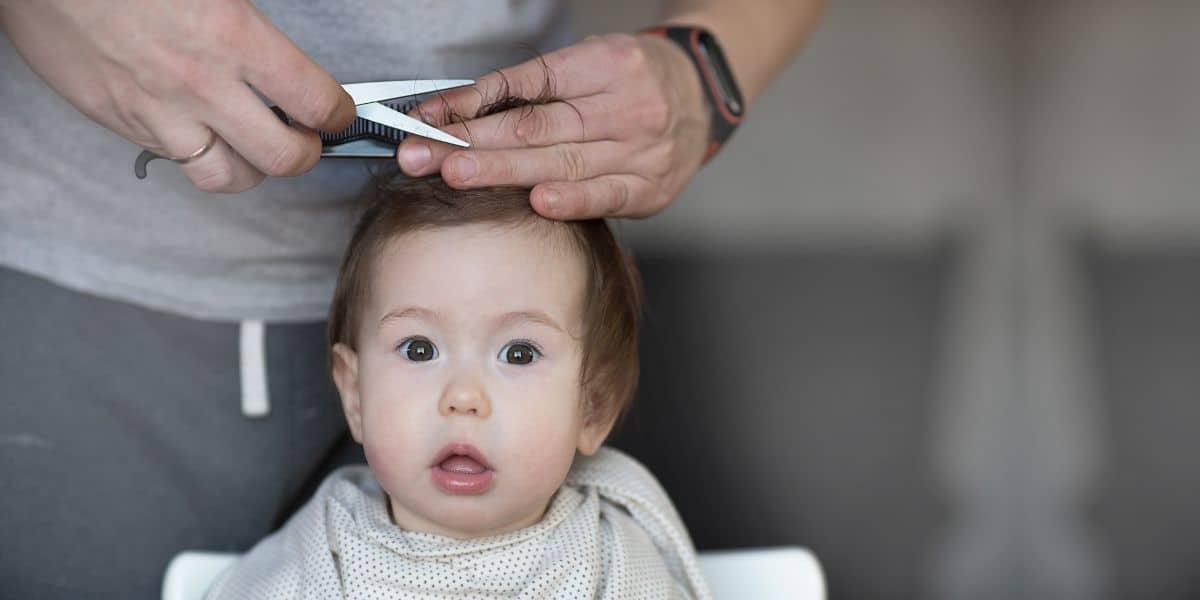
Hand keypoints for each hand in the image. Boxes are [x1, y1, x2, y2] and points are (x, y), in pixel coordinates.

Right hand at [0, 0, 354, 191]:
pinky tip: (204, 135)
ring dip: (254, 169)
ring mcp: (157, 110)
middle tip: (306, 137)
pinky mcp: (119, 121)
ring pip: (228, 177)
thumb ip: (250, 21)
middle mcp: (201, 84)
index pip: (314, 100)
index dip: (339, 112)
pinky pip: (175, 162)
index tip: (339, 111)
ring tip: (258, 148)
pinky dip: (200, 158)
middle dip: (306, 152)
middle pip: (282, 157)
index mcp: (232, 35)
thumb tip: (280, 47)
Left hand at [396, 33, 711, 219]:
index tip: (428, 119)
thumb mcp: (588, 63)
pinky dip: (572, 201)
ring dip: (502, 172)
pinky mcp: (651, 187)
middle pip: (537, 126)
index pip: (526, 85)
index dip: (471, 103)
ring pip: (562, 161)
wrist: (702, 97)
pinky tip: (538, 203)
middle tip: (423, 154)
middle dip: (472, 142)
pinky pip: (607, 196)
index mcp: (604, 64)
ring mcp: (642, 149)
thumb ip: (536, 89)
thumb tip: (460, 114)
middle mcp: (625, 105)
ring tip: (455, 175)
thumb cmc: (631, 81)